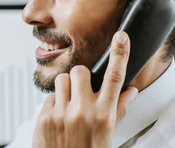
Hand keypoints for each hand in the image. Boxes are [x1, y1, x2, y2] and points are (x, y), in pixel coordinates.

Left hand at [33, 31, 138, 147]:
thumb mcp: (110, 136)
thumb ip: (118, 111)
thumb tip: (130, 91)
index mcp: (104, 116)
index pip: (115, 78)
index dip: (120, 54)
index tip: (121, 37)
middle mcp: (83, 112)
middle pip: (80, 71)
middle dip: (80, 77)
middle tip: (81, 92)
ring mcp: (61, 115)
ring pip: (62, 81)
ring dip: (66, 89)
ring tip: (69, 106)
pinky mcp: (44, 118)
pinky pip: (49, 98)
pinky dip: (54, 105)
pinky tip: (58, 121)